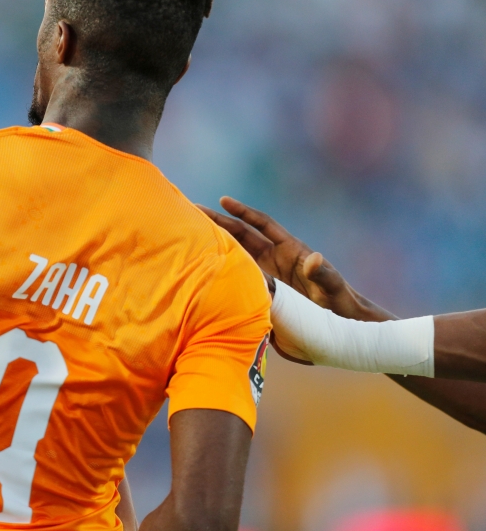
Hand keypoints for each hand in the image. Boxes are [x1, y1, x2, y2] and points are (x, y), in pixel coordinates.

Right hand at [196, 197, 388, 321]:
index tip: (223, 201)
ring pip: (236, 257)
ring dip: (216, 246)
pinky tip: (202, 274)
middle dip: (219, 223)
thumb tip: (315, 258)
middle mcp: (274, 260)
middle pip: (242, 236)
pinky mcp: (262, 293)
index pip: (261, 226)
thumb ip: (324, 274)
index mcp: (289, 251)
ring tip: (191, 238)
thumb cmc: (340, 305)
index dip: (243, 212)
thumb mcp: (333, 288)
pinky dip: (221, 275)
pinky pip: (238, 281)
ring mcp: (266, 276)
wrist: (339, 329)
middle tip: (195, 213)